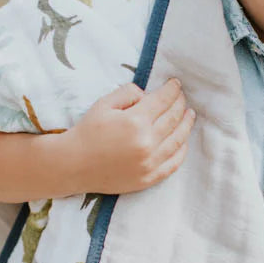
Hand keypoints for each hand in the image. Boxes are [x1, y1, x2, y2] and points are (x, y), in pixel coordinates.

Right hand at [64, 78, 195, 194]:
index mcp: (135, 121)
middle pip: (173, 118)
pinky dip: (181, 151)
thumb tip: (147, 95)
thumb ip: (128, 93)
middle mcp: (146, 142)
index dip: (172, 90)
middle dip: (180, 104)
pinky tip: (183, 142)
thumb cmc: (87, 132)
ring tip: (189, 115)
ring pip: (178, 140)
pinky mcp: (148, 179)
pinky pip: (173, 164)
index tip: (176, 84)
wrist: (73, 165)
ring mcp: (149, 163)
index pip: (163, 101)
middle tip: (181, 97)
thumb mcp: (104, 104)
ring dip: (186, 125)